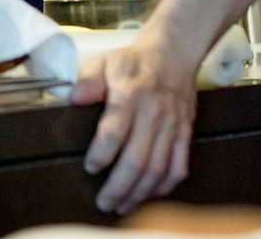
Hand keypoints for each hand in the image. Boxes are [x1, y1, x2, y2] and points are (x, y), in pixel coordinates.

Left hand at [70, 33, 199, 214]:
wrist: (173, 53)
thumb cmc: (132, 61)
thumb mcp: (103, 61)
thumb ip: (88, 80)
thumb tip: (75, 98)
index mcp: (130, 94)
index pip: (115, 131)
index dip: (102, 154)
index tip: (90, 167)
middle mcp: (153, 113)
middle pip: (137, 158)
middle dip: (119, 186)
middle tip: (104, 202)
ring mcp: (172, 125)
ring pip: (158, 168)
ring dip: (140, 192)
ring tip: (122, 206)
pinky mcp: (185, 132)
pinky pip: (179, 165)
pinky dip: (165, 186)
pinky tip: (150, 195)